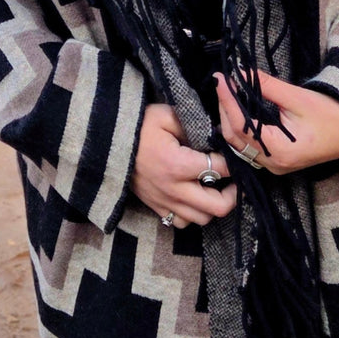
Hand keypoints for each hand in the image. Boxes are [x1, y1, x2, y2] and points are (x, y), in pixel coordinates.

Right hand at [132, 103, 236, 229]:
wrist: (105, 142)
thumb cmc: (137, 126)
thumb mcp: (164, 114)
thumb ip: (192, 123)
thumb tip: (215, 132)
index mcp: (178, 164)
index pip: (219, 169)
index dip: (232, 162)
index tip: (233, 154)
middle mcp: (174, 189)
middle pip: (217, 206)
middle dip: (232, 194)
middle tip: (233, 181)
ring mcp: (164, 201)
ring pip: (201, 219)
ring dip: (212, 206)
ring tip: (214, 190)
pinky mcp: (154, 207)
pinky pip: (180, 223)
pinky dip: (191, 215)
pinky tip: (192, 198)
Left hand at [215, 71, 338, 174]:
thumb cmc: (334, 114)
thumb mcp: (297, 97)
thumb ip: (266, 86)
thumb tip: (240, 72)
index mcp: (279, 151)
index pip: (241, 125)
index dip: (227, 100)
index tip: (219, 78)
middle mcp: (274, 164)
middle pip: (236, 138)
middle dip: (225, 109)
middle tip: (222, 82)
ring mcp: (276, 165)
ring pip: (241, 144)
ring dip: (231, 118)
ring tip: (228, 93)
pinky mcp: (279, 160)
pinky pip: (251, 146)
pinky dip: (241, 128)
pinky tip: (239, 109)